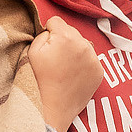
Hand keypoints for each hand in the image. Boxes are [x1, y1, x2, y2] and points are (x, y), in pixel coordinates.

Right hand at [29, 15, 102, 131]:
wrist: (52, 109)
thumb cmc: (39, 80)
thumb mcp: (32, 51)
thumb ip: (43, 34)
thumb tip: (52, 30)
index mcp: (66, 37)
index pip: (56, 21)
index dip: (48, 32)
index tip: (46, 47)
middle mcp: (84, 45)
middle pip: (71, 32)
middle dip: (63, 41)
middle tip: (54, 60)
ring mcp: (94, 58)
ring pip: (82, 44)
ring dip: (74, 51)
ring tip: (64, 68)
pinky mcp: (99, 71)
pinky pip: (90, 58)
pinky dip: (83, 63)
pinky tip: (73, 75)